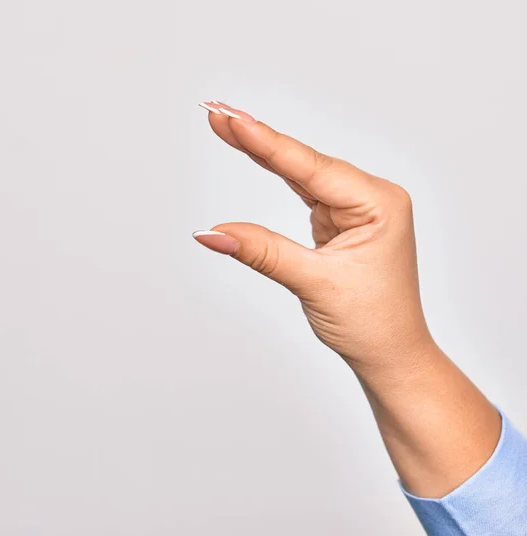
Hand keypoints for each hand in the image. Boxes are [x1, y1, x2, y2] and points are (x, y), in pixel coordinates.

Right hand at [194, 101, 431, 372]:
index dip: (265, 143)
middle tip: (217, 112)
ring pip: (301, 174)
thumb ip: (261, 251)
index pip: (311, 168)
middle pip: (304, 162)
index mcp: (379, 204)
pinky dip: (276, 177)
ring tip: (227, 126)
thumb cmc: (372, 322)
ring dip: (263, 153)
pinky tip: (255, 153)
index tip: (231, 119)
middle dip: (258, 139)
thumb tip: (213, 232)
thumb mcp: (314, 283)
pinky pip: (303, 193)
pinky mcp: (339, 222)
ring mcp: (354, 209)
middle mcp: (370, 199)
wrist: (390, 353)